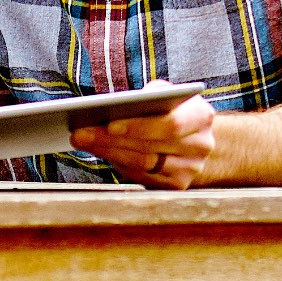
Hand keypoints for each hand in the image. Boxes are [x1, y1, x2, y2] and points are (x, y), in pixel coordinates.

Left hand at [72, 85, 216, 189]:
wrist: (196, 139)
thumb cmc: (172, 110)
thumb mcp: (165, 95)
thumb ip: (147, 97)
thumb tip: (110, 109)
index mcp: (201, 117)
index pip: (170, 125)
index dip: (139, 126)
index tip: (109, 124)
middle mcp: (200, 146)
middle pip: (150, 147)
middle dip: (111, 140)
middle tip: (80, 134)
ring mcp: (190, 169)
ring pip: (143, 165)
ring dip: (109, 153)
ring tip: (83, 141)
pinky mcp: (177, 185)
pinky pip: (142, 177)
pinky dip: (119, 164)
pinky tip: (101, 153)